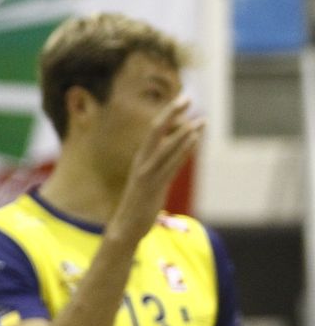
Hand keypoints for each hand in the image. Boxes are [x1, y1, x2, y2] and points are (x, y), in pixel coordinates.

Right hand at [111, 96, 201, 240]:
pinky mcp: (153, 187)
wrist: (124, 228)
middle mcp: (142, 162)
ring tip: (200, 120)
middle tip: (187, 98)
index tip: (184, 99)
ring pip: (165, 148)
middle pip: (156, 132)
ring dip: (183, 133)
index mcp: (141, 159)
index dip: (169, 114)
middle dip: (171, 114)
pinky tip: (193, 139)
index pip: (155, 131)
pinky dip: (181, 151)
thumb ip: (164, 165)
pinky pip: (169, 166)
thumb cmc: (139, 205)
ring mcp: (146, 175)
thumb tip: (178, 151)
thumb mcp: (151, 181)